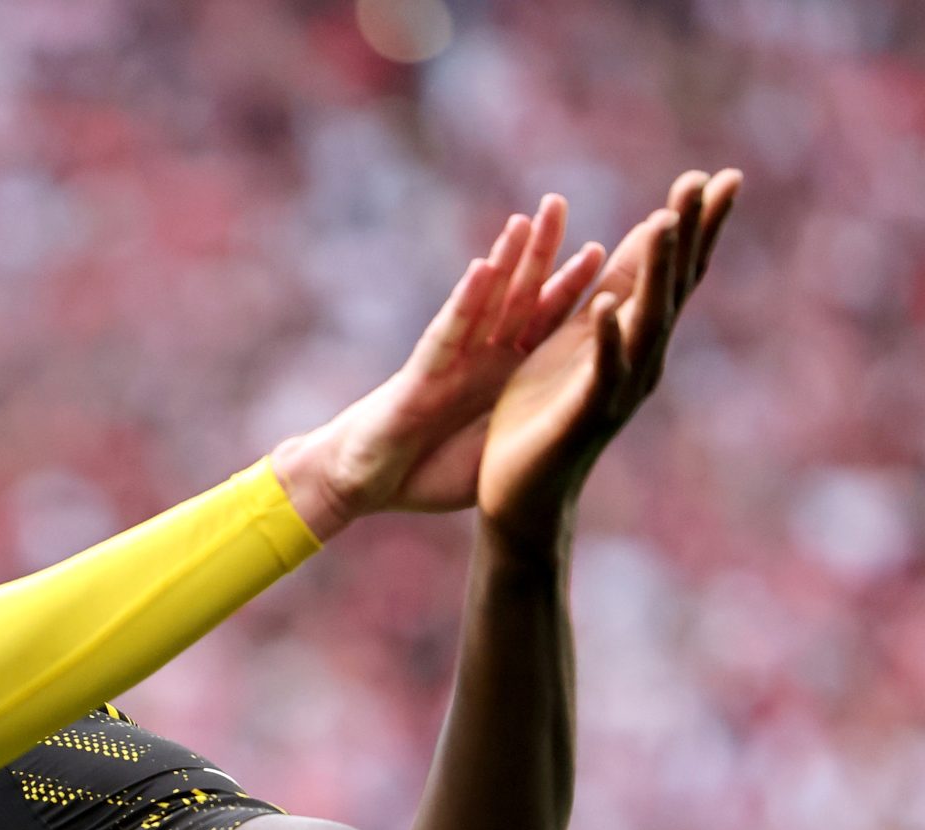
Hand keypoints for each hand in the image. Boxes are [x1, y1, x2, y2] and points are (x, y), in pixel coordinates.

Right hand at [272, 195, 603, 538]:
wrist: (366, 485)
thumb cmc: (426, 472)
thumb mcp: (495, 451)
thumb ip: (526, 426)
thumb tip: (576, 420)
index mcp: (505, 375)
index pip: (543, 322)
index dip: (572, 286)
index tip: (603, 248)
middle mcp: (481, 359)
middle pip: (518, 296)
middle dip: (539, 251)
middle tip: (558, 203)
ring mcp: (452, 363)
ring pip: (485, 303)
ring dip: (505, 261)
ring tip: (524, 220)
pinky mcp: (423, 376)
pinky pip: (448, 334)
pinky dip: (466, 303)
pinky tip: (482, 270)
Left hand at [479, 169, 740, 554]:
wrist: (522, 498)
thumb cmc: (544, 418)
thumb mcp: (575, 341)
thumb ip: (611, 292)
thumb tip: (646, 240)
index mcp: (629, 338)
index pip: (671, 272)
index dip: (695, 226)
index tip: (720, 175)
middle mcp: (637, 360)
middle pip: (669, 285)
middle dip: (687, 233)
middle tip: (707, 180)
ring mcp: (615, 387)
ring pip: (642, 320)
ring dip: (652, 271)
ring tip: (663, 222)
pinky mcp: (581, 414)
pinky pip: (598, 369)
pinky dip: (604, 336)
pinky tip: (607, 304)